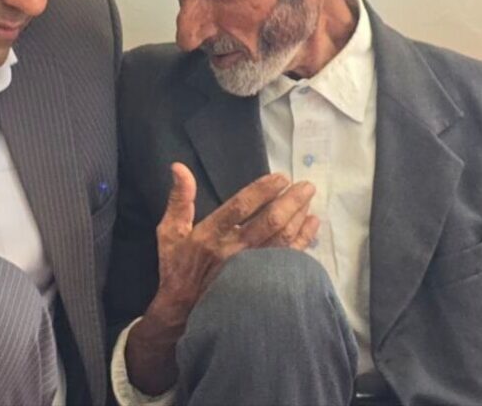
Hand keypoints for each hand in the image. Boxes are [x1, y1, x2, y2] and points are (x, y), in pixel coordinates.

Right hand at [126, 162, 317, 394]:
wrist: (185, 314)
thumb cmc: (178, 270)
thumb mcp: (169, 233)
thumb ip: (179, 199)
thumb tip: (179, 167)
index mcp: (210, 235)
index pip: (240, 207)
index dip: (262, 190)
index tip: (281, 177)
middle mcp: (233, 251)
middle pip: (269, 222)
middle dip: (290, 201)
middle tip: (306, 186)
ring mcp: (250, 269)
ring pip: (282, 239)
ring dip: (299, 217)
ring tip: (309, 199)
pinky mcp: (263, 283)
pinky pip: (288, 259)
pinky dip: (303, 240)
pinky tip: (312, 225)